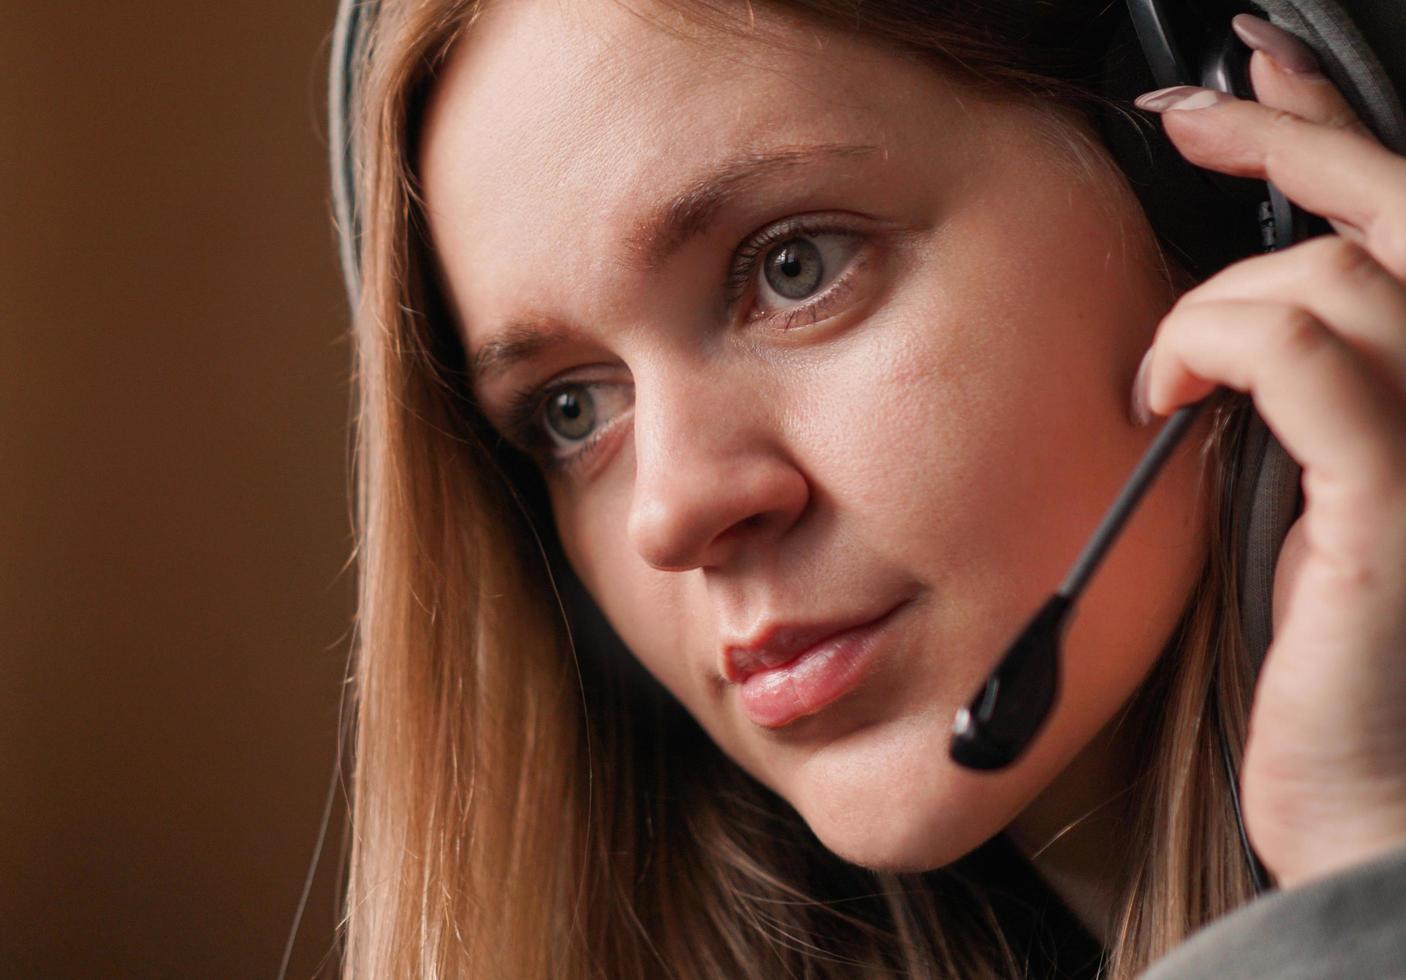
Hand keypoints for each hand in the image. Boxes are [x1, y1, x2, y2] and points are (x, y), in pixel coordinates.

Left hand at [1132, 15, 1405, 890]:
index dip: (1336, 128)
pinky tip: (1165, 394)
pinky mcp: (1402, 500)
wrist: (1382, 818)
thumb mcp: (1314, 509)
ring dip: (1218, 300)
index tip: (1255, 79)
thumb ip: (1301, 412)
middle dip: (1291, 131)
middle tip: (1192, 107)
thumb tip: (1222, 334)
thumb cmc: (1344, 679)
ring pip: (1339, 276)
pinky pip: (1303, 354)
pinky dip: (1211, 344)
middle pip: (1402, 208)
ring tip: (1161, 374)